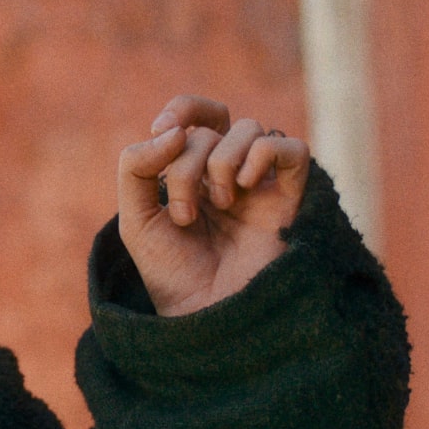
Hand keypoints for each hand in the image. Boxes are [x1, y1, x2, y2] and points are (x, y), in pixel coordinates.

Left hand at [116, 95, 309, 316]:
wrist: (205, 320)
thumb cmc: (172, 275)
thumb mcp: (135, 219)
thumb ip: (136, 166)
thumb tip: (175, 132)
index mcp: (194, 174)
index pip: (198, 115)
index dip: (184, 109)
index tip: (163, 130)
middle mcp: (230, 175)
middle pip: (213, 128)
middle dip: (187, 164)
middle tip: (183, 214)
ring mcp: (261, 187)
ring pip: (251, 128)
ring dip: (221, 161)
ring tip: (217, 208)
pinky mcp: (291, 202)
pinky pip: (292, 149)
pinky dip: (265, 153)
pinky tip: (244, 188)